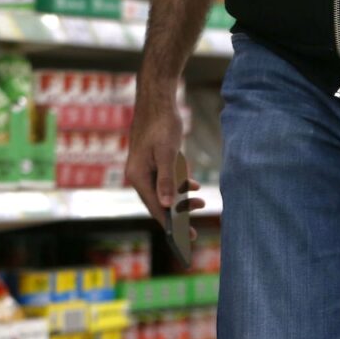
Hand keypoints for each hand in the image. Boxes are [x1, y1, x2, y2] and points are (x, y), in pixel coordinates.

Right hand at [126, 92, 206, 229]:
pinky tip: (194, 186)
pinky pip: (166, 180)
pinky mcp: (153, 161)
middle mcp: (138, 175)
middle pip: (159, 204)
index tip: (185, 238)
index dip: (171, 225)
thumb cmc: (162, 124)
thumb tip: (165, 205)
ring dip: (181, 199)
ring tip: (201, 202)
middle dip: (178, 214)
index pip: (155, 208)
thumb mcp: (167, 153)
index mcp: (138, 176)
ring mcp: (145, 168)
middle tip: (195, 226)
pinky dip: (180, 185)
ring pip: (164, 192)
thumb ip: (167, 179)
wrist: (157, 100)